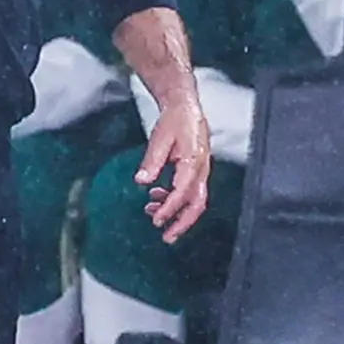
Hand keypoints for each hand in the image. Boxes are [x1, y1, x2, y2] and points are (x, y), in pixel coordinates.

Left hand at [136, 93, 213, 242]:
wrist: (184, 106)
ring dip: (176, 213)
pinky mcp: (196, 171)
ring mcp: (201, 171)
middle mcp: (201, 168)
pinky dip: (174, 200)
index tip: (157, 220)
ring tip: (154, 217)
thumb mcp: (159, 139)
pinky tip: (157, 197)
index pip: (183, 192)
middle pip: (197, 204)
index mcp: (194, 161)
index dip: (170, 209)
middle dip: (182, 224)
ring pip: (194, 200)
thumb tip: (142, 180)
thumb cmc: (175, 119)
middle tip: (167, 237)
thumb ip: (151, 161)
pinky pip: (189, 191)